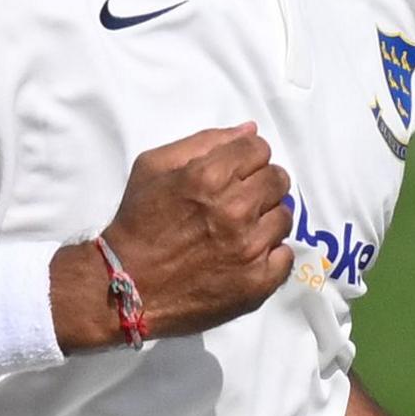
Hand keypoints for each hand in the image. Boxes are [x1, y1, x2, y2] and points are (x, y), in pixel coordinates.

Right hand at [56, 123, 293, 345]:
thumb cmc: (138, 221)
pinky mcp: (258, 282)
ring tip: (240, 231)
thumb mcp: (154, 167)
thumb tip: (250, 130)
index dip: (247, 158)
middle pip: (278, 180)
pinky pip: (286, 256)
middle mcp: (236, 209)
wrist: (127, 285)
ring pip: (285, 216)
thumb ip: (204, 142)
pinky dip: (270, 254)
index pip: (260, 149)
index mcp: (210, 176)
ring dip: (266, 219)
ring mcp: (250, 248)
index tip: (235, 173)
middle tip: (239, 201)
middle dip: (260, 185)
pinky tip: (246, 256)